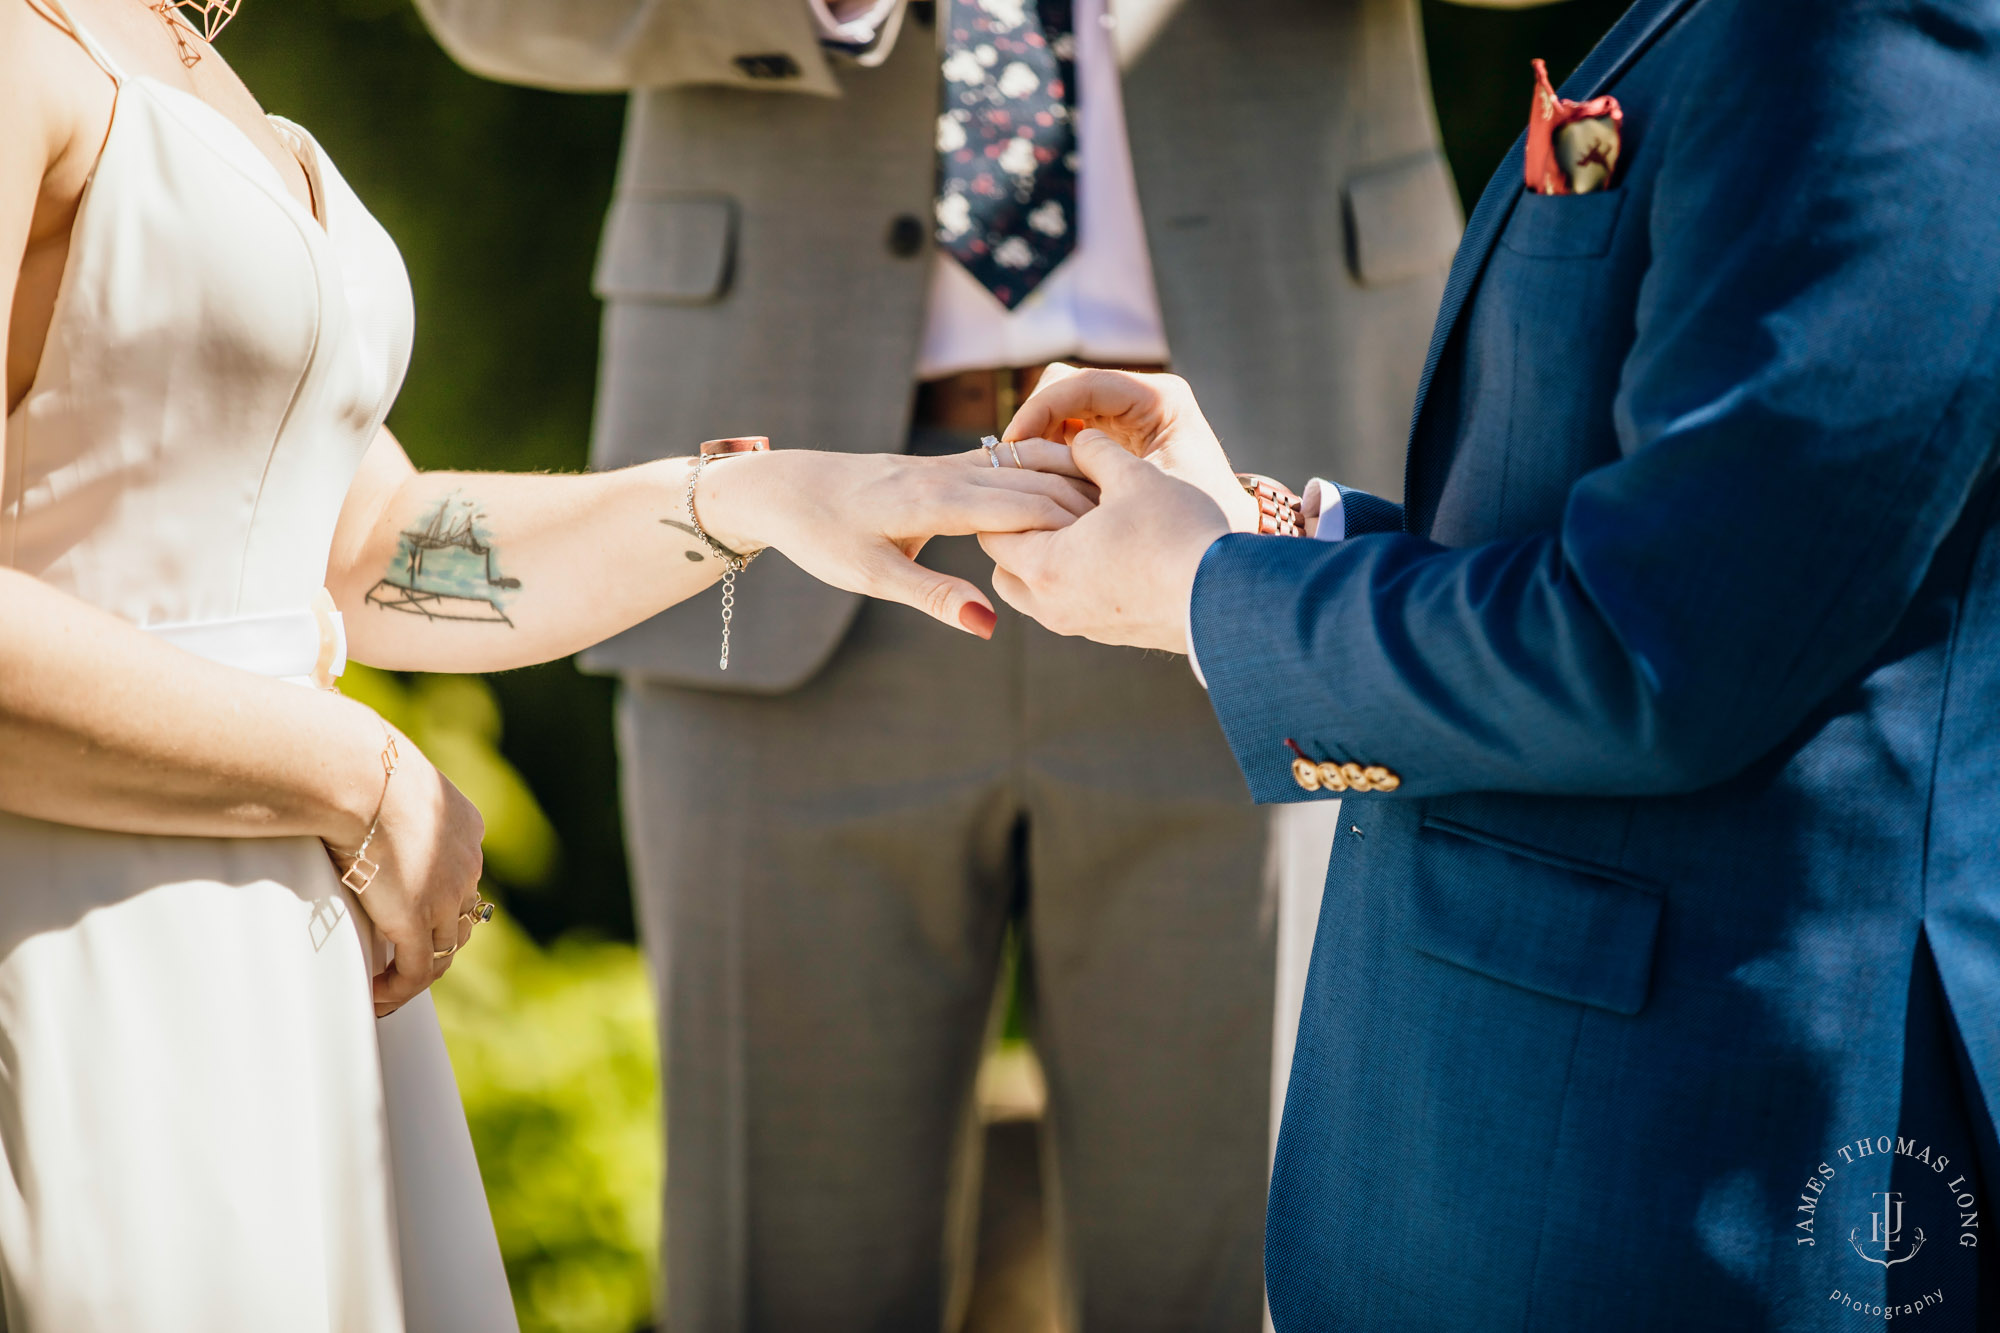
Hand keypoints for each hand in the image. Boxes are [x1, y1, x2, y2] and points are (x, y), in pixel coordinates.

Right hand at [332, 733, 486, 1016]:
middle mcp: (466, 860)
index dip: (441, 895)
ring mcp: (446, 893)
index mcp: (462, 822)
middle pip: (461, 912)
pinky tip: (375, 998)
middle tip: (402, 955)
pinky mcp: (418, 920)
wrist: (355, 772)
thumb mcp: (377, 772)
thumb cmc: (350, 759)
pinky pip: (417, 972)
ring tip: (388, 984)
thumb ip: (372, 785)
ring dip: (416, 968)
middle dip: (435, 935)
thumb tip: (335, 770)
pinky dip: (399, 991)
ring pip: (444, 947)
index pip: (461, 870)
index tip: (412, 909)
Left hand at [695, 443, 1091, 637]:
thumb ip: (934, 597)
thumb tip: (988, 626)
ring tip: (1119, 509)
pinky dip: (1042, 476)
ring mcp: (947, 468)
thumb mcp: (872, 576)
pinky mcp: (942, 469)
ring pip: (1023, 468)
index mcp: (936, 501)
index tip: (1117, 541)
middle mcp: (947, 476)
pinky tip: (1071, 491)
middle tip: (1140, 528)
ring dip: (1070, 484)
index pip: (1021, 506)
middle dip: (1084, 503)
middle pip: (1033, 483)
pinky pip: (1005, 467)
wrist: (785, 488)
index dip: (1071, 523)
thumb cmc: (823, 534)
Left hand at [980, 429, 1229, 653]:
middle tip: (1047, 501)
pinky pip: (1069, 605)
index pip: (992, 533)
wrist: (1228, 600)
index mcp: (1045, 566)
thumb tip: (1080, 437)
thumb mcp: (1134, 477)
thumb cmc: (1178, 534)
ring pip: (1036, 592)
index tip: (1029, 477)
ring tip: (1079, 523)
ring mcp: (1080, 625)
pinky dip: (1073, 577)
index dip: (1007, 500)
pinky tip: (1107, 548)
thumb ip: (1095, 451)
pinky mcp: (1109, 634)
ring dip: (1046, 557)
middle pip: (1005, 568)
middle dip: (1018, 534)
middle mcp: (1052, 605)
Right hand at [1003, 365, 1259, 535]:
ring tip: (1026, 479)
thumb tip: (1029, 449)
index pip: (1084, 384)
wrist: (1224, 561)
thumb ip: (1094, 463)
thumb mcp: (1142, 489)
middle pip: (1068, 390)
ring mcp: (1130, 422)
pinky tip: (1042, 491)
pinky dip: (1054, 461)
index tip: (1014, 442)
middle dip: (1038, 423)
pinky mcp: (1119, 445)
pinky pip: (1072, 442)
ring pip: (1064, 414)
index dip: (1041, 408)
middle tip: (1015, 462)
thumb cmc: (1196, 524)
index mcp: (1159, 399)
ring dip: (1042, 442)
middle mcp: (1144, 402)